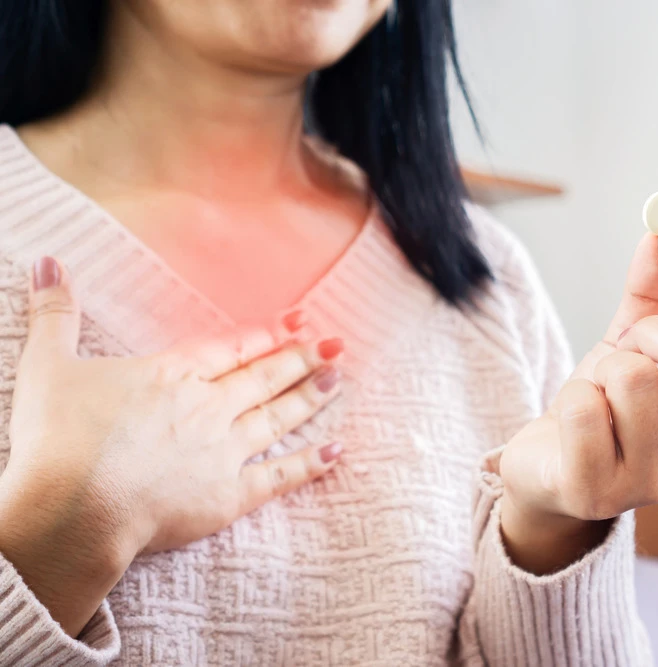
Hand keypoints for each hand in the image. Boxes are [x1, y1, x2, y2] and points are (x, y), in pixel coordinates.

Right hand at [0, 257, 344, 634]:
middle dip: (302, 359)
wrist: (73, 510)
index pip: (233, 347)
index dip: (268, 333)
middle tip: (336, 346)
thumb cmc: (58, 440)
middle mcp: (208, 408)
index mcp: (173, 375)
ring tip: (337, 381)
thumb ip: (55, 313)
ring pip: (277, 418)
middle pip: (264, 378)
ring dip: (309, 398)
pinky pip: (279, 477)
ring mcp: (224, 451)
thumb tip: (46, 261)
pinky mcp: (229, 496)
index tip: (301, 319)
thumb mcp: (48, 366)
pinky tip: (335, 451)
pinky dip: (309, 464)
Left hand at [500, 220, 657, 572]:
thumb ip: (653, 297)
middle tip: (623, 349)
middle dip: (646, 335)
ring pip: (634, 379)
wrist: (547, 472)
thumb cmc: (603, 411)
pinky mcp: (598, 493)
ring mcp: (655, 486)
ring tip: (598, 397)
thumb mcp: (631, 350)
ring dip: (603, 373)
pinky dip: (571, 401)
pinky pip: (585, 409)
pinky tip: (571, 428)